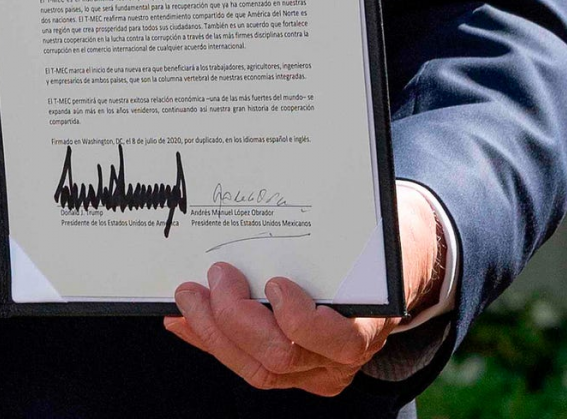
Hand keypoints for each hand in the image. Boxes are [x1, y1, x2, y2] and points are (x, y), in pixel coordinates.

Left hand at [163, 186, 444, 394]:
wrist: (385, 270)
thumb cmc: (367, 245)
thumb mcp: (362, 234)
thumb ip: (331, 225)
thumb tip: (279, 194)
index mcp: (369, 325)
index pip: (340, 341)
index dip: (300, 318)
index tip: (275, 283)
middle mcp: (341, 359)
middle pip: (281, 355)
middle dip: (235, 316)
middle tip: (216, 273)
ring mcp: (312, 370)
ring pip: (256, 368)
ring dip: (212, 329)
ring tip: (188, 294)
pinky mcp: (287, 370)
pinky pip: (243, 362)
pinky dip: (208, 339)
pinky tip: (181, 317)